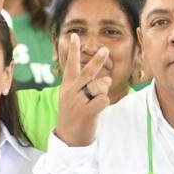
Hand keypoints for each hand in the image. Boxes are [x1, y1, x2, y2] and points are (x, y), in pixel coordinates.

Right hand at [54, 33, 111, 147]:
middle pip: (88, 72)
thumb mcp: (74, 99)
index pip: (70, 65)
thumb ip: (88, 86)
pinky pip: (103, 100)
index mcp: (67, 87)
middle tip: (105, 50)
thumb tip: (107, 79)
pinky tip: (97, 110)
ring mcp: (77, 101)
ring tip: (96, 102)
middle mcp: (71, 91)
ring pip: (99, 86)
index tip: (74, 36)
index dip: (73, 50)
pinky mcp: (86, 111)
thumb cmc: (74, 117)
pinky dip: (105, 103)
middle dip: (98, 60)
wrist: (68, 138)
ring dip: (103, 92)